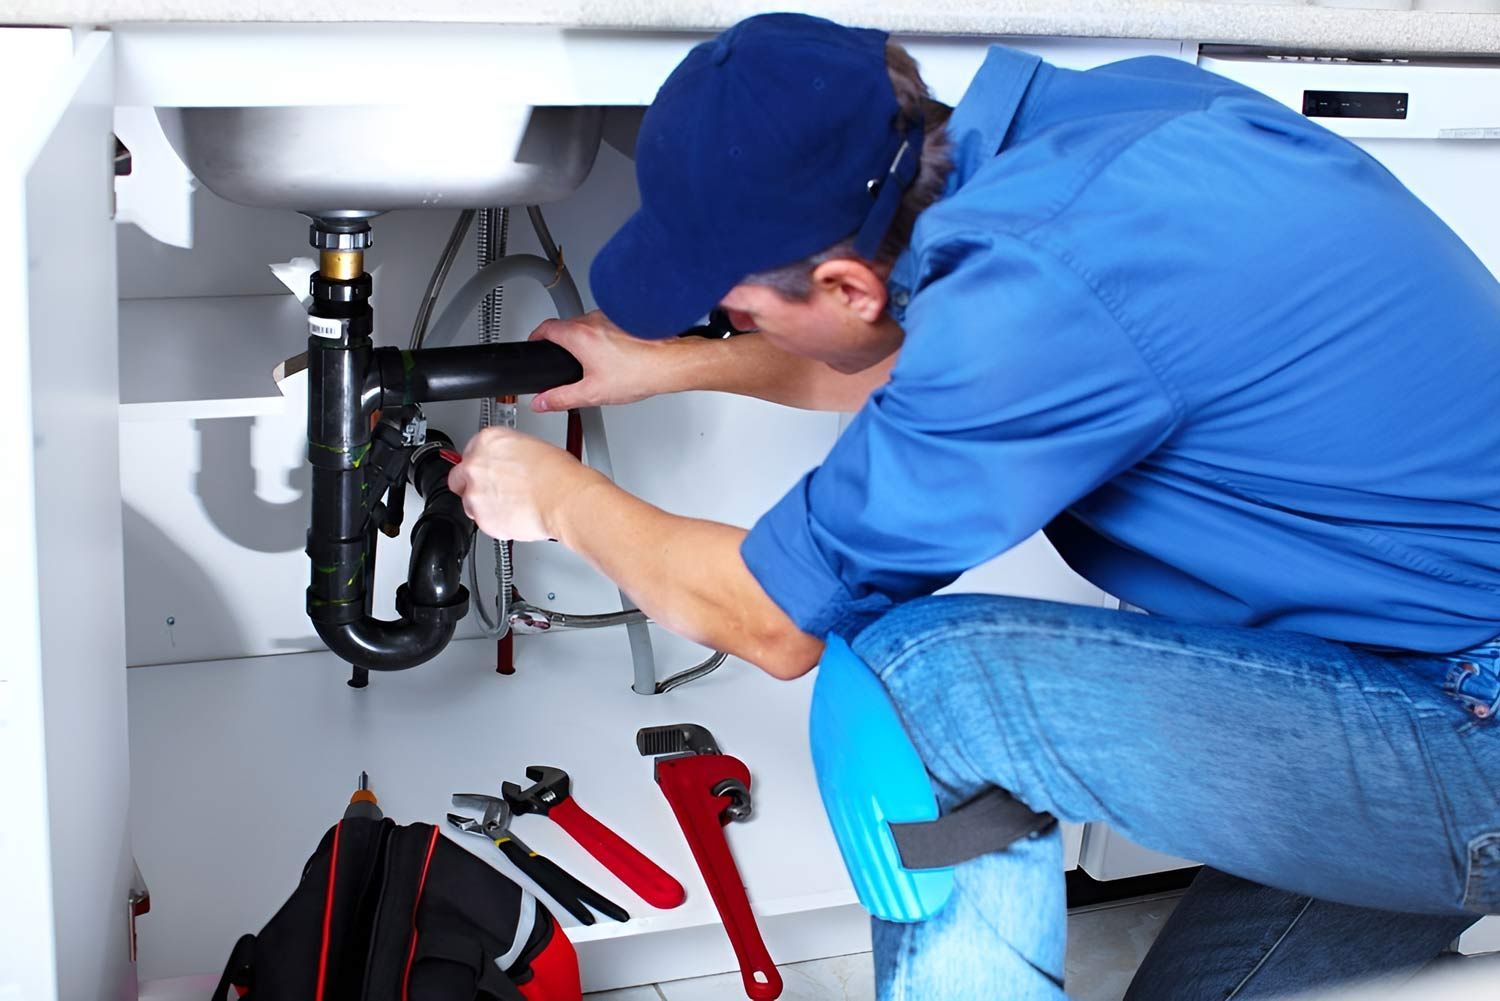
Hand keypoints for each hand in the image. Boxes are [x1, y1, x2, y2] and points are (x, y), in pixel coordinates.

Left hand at [446, 427, 599, 541]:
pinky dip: (496, 522)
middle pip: (460, 478)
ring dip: (485, 505)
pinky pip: (483, 522)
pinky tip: (515, 515)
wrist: (563, 498)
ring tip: (512, 504)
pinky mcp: (482, 519)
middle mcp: (475, 465)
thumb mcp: (530, 446)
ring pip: (469, 503)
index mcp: (487, 441)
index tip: (490, 470)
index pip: (470, 451)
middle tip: (496, 489)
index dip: (482, 464)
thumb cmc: (557, 474)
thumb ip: (507, 454)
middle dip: (474, 485)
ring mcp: (475, 494)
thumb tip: (505, 463)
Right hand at [528, 310, 668, 411]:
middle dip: (561, 342)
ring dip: (584, 339)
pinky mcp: (626, 318)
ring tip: (592, 363)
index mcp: (580, 334)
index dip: (536, 336)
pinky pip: (606, 324)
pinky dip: (603, 337)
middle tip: (563, 360)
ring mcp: (611, 316)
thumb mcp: (592, 393)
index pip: (546, 327)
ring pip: (587, 324)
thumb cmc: (638, 373)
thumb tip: (541, 402)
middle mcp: (594, 319)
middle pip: (566, 326)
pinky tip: (613, 356)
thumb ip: (561, 398)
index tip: (534, 343)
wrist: (669, 363)